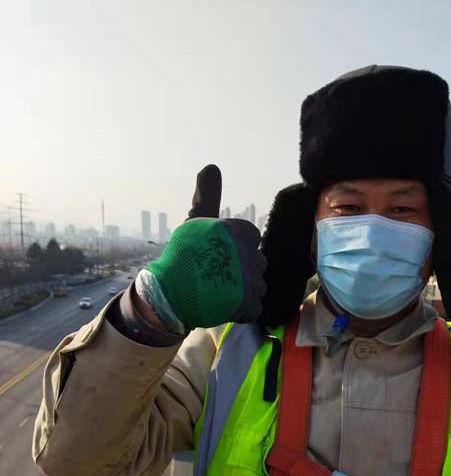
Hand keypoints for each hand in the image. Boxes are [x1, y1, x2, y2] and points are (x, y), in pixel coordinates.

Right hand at [145, 164, 266, 330]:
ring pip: (257, 285)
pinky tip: (224, 305)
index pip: (252, 236)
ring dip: (244, 289)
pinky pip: (254, 306)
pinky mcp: (250, 306)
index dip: (235, 246)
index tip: (217, 254)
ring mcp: (252, 283)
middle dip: (241, 268)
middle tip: (216, 274)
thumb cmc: (183, 254)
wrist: (169, 292)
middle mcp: (251, 255)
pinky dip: (242, 309)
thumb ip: (208, 196)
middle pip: (257, 261)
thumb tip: (211, 166)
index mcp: (241, 232)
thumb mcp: (195, 221)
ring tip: (219, 291)